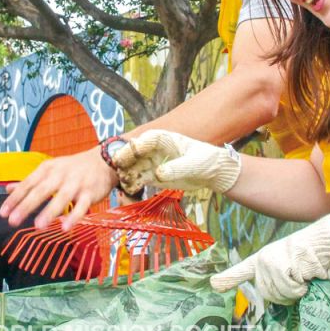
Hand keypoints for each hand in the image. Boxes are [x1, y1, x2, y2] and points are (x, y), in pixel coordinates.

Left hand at [0, 147, 118, 230]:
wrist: (104, 161)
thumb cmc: (72, 168)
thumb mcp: (50, 169)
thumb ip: (30, 180)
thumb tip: (8, 188)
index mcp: (48, 169)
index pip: (28, 184)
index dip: (15, 198)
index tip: (3, 213)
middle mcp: (60, 175)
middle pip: (41, 191)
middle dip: (26, 206)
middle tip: (13, 221)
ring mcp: (76, 184)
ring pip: (61, 198)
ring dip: (50, 212)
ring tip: (38, 226)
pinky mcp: (90, 193)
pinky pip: (82, 207)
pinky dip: (74, 217)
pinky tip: (65, 228)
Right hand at [111, 130, 240, 194]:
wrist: (212, 173)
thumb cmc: (205, 162)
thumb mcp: (194, 164)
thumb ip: (177, 168)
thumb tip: (159, 174)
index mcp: (164, 139)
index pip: (145, 140)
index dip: (135, 146)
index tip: (128, 154)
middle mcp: (154, 150)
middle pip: (134, 153)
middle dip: (125, 159)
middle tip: (117, 168)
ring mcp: (152, 163)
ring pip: (133, 167)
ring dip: (126, 174)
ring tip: (123, 183)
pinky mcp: (153, 177)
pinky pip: (138, 180)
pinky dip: (132, 185)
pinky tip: (128, 191)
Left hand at [209, 215, 329, 303]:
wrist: (323, 242)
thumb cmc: (310, 256)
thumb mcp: (289, 265)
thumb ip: (277, 280)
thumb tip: (272, 297)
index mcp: (262, 259)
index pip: (242, 270)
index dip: (228, 279)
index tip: (214, 285)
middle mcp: (262, 260)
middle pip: (267, 294)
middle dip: (284, 295)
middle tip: (298, 285)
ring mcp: (270, 263)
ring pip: (278, 293)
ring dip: (294, 292)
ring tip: (303, 277)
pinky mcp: (281, 266)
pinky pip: (290, 289)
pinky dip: (301, 288)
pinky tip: (306, 275)